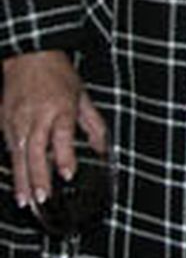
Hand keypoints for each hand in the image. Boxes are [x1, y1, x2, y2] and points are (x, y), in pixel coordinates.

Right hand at [2, 51, 107, 209]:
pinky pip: (7, 148)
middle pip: (35, 150)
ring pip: (17, 154)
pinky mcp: (3, 121)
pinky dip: (12, 166)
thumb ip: (93, 124)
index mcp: (60, 108)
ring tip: (26, 201)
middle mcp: (36, 116)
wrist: (29, 56)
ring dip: (22, 179)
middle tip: (43, 197)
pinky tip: (16, 183)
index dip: (64, 156)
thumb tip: (103, 149)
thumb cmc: (59, 75)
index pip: (61, 136)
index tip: (68, 174)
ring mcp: (16, 119)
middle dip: (38, 176)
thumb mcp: (82, 96)